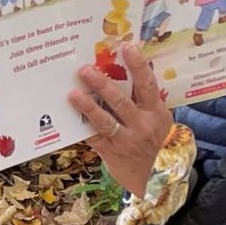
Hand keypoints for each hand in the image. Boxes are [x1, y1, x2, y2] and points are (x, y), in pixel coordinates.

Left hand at [67, 42, 174, 196]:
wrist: (157, 177)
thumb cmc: (154, 140)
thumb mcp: (158, 119)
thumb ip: (144, 98)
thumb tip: (125, 68)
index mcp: (155, 112)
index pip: (147, 85)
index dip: (138, 65)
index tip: (128, 47)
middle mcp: (142, 125)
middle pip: (121, 101)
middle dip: (103, 84)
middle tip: (85, 69)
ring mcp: (126, 140)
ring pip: (106, 121)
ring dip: (88, 106)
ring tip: (73, 94)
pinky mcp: (111, 152)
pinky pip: (93, 137)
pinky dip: (81, 126)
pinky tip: (67, 116)